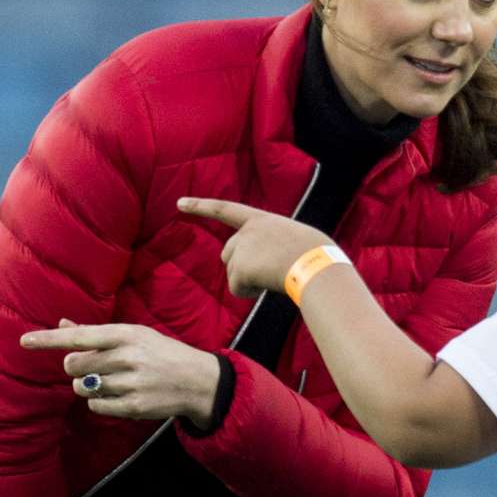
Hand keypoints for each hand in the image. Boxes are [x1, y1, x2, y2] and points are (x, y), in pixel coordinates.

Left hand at [19, 319, 221, 427]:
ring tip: (110, 382)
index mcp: (125, 334)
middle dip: (76, 368)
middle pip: (74, 365)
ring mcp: (131, 383)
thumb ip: (96, 334)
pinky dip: (99, 402)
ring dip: (88, 386)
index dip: (49, 340)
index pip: (78, 336)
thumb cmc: (162, 354)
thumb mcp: (134, 336)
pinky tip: (117, 396)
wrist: (198, 381)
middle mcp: (127, 357)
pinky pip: (96, 406)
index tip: (24, 342)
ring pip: (83, 387)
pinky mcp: (134, 407)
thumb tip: (63, 325)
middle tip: (93, 368)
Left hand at [177, 196, 327, 297]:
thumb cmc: (317, 259)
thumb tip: (260, 272)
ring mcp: (242, 247)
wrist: (318, 266)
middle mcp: (247, 230)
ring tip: (275, 278)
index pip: (225, 210)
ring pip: (232, 273)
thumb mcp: (295, 242)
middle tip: (271, 273)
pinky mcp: (240, 266)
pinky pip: (236, 288)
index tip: (179, 203)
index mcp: (261, 220)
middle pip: (228, 254)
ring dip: (249, 282)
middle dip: (242, 269)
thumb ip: (272, 247)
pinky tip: (267, 287)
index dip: (200, 206)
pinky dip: (248, 292)